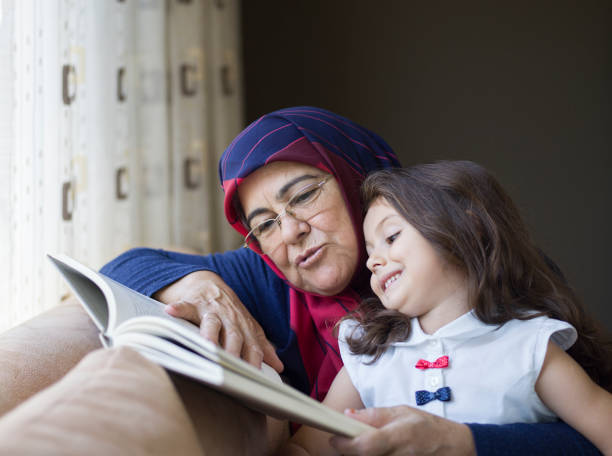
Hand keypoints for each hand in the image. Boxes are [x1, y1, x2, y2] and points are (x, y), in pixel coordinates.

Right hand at [155, 270, 283, 372]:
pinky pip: (185, 305)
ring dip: (210, 333)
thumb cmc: (228, 312)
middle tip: (232, 365)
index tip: (254, 375)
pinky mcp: (193, 302)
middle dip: (234, 350)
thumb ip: (261, 345)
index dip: (254, 359)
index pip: (252, 344)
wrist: (209, 284)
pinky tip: (170, 310)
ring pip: (212, 323)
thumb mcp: (247, 326)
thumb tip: (279, 367)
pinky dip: (179, 308)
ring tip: (207, 344)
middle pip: (234, 335)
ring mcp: (211, 310)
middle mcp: (230, 318)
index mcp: (244, 326)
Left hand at [329, 406, 474, 455]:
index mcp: (398, 437)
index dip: (344, 444)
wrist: (455, 448)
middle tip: (346, 439)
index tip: (334, 437)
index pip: (363, 446)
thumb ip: (374, 415)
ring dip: (360, 455)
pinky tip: (376, 451)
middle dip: (348, 450)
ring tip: (365, 443)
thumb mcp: (402, 412)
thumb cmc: (429, 428)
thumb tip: (348, 415)